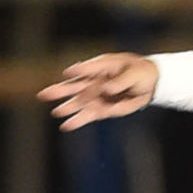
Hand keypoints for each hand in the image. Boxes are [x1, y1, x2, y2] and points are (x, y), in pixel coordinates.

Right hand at [37, 53, 157, 130]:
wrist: (149, 84)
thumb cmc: (140, 72)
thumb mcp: (135, 73)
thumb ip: (122, 81)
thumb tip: (107, 89)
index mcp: (102, 66)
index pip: (88, 68)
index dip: (78, 70)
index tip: (68, 73)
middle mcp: (94, 81)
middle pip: (74, 86)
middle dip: (60, 90)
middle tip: (43, 94)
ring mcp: (96, 95)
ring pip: (78, 102)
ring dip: (68, 108)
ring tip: (56, 112)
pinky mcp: (101, 109)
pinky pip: (87, 115)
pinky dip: (77, 121)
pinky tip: (65, 126)